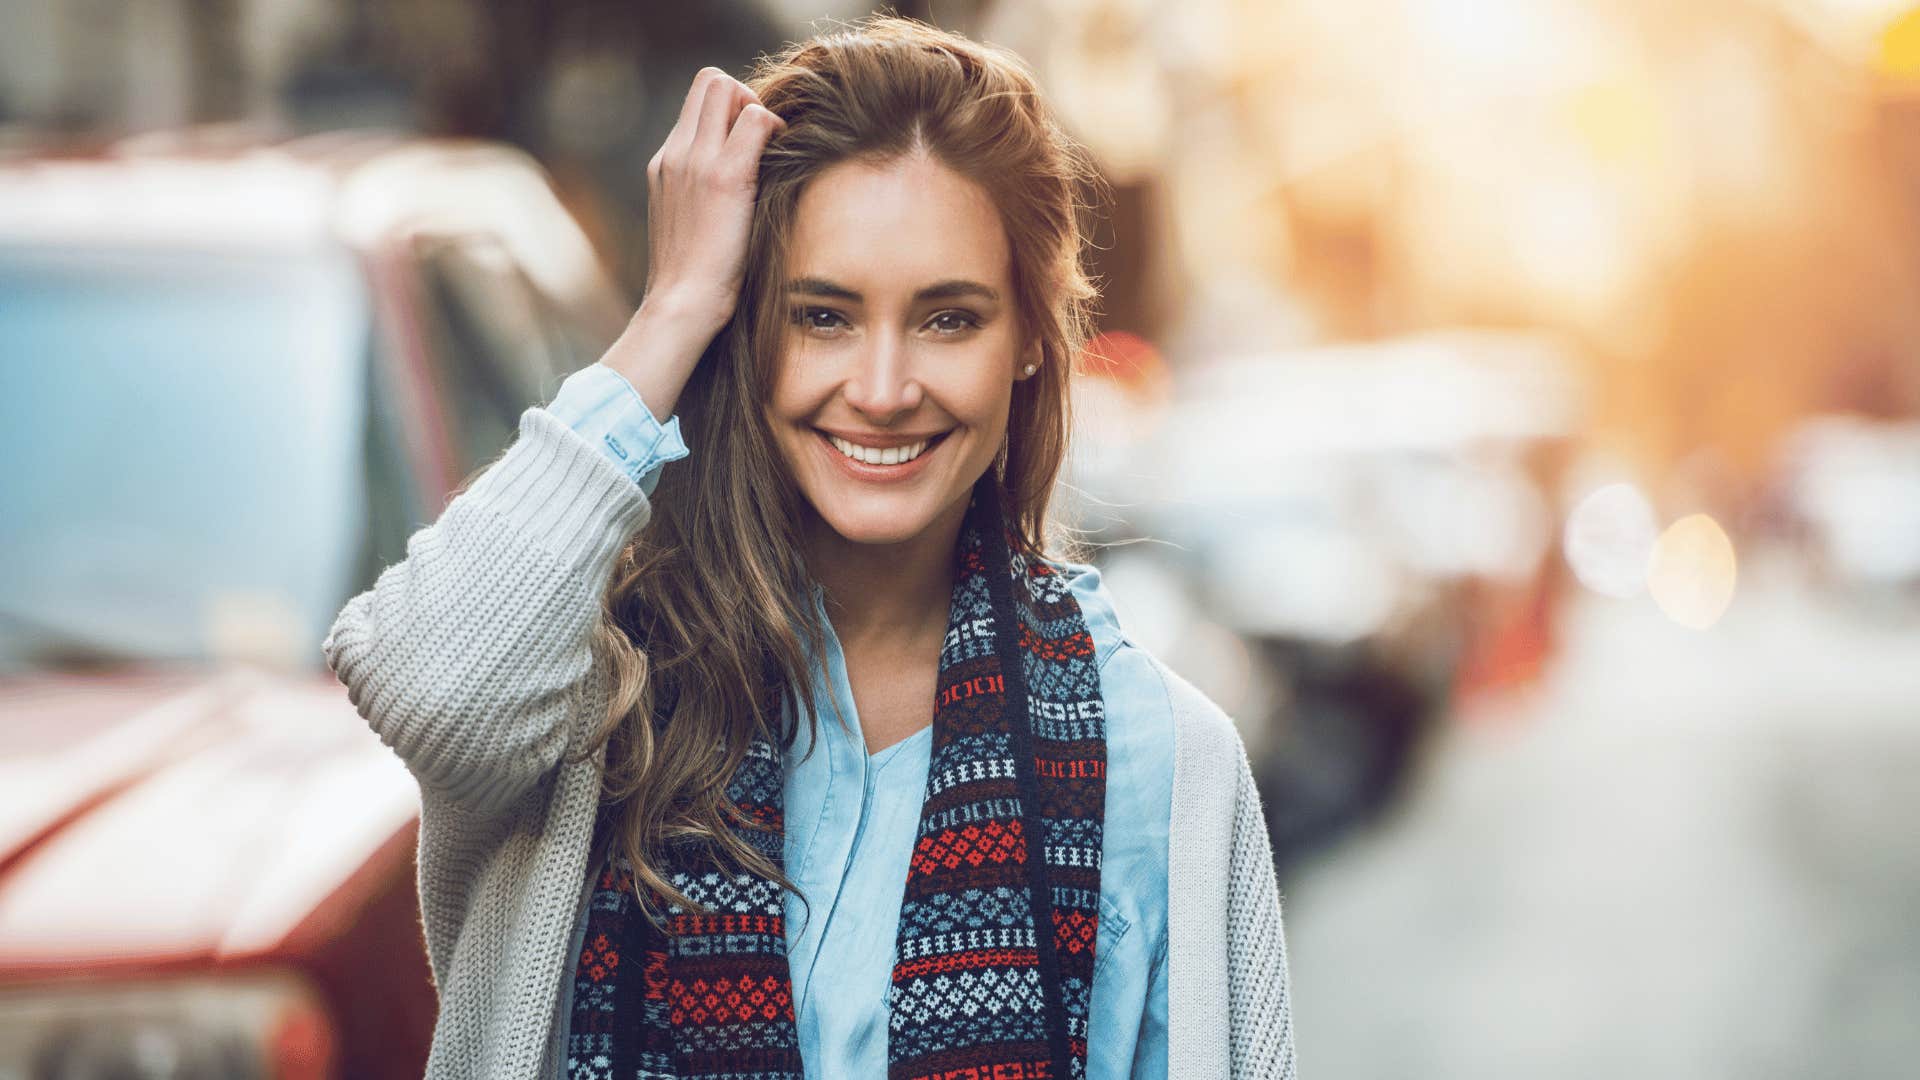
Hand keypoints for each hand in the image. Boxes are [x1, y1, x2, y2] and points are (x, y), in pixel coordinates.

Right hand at [605, 68, 782, 420]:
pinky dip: (774, 130)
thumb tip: (744, 179)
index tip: (749, 144)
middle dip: (743, 98)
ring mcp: (695, 160)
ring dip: (757, 111)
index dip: (729, 108)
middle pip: (710, 80)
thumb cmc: (696, 278)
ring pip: (727, 88)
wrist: (681, 305)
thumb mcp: (690, 223)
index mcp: (666, 163)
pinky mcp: (723, 176)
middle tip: (763, 142)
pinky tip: (782, 165)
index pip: (698, 100)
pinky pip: (755, 119)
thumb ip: (704, 191)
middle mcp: (676, 153)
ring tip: (771, 155)